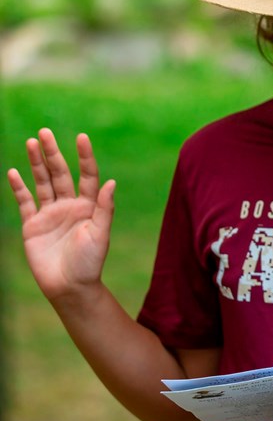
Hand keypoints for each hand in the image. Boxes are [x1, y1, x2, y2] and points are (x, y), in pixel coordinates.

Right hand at [7, 129, 115, 302]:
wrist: (70, 287)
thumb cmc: (91, 262)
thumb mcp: (101, 234)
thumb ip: (105, 208)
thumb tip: (111, 182)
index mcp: (89, 205)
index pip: (87, 175)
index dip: (85, 157)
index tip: (82, 137)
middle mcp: (70, 205)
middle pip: (60, 173)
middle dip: (52, 153)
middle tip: (45, 132)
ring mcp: (50, 213)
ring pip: (42, 182)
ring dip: (36, 163)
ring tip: (31, 142)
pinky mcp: (33, 225)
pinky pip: (25, 202)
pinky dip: (19, 187)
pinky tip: (14, 171)